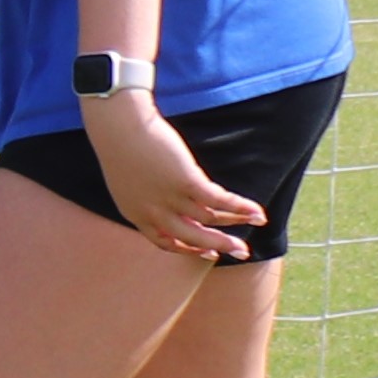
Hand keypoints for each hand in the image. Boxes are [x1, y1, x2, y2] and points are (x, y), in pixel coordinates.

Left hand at [83, 96, 263, 262]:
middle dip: (220, 245)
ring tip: (259, 222)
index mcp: (136, 214)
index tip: (209, 252)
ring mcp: (170, 199)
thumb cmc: (119, 143)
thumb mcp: (127, 179)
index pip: (165, 242)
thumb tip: (168, 194)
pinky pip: (220, 200)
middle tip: (242, 251)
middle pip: (193, 237)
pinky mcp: (186, 182)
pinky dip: (240, 207)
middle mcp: (154, 213)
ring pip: (210, 218)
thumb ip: (145, 194)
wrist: (118, 125)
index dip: (190, 249)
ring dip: (237, 222)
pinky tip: (256, 210)